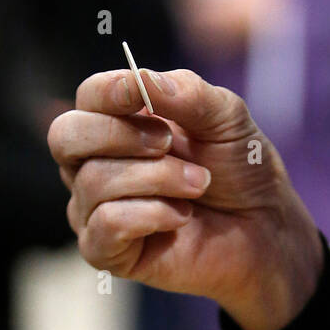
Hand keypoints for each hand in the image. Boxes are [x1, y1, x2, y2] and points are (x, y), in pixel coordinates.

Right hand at [47, 66, 322, 329]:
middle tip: (169, 143)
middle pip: (65, 136)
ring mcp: (94, 209)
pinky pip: (107, 224)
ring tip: (199, 185)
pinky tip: (181, 218)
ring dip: (159, 178)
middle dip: (119, 134)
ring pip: (95, 180)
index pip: (87, 98)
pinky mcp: (105, 251)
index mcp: (117, 122)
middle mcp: (93, 163)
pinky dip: (151, 215)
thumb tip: (139, 79)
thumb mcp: (225, 117)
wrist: (263, 229)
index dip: (108, 92)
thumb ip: (186, 93)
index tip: (139, 93)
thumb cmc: (238, 170)